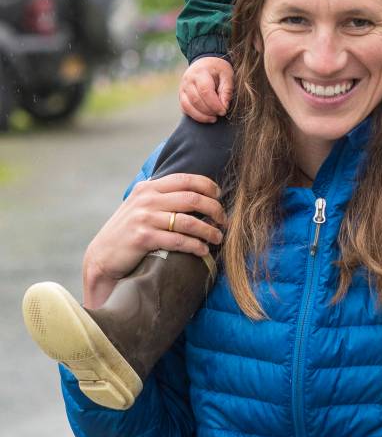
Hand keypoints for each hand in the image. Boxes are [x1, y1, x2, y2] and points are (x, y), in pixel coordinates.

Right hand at [82, 174, 225, 306]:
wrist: (102, 257)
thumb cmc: (127, 233)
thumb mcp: (140, 206)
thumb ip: (161, 197)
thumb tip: (195, 194)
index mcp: (148, 188)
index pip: (186, 179)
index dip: (208, 187)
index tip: (219, 197)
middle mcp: (147, 199)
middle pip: (193, 199)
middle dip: (214, 209)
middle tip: (224, 221)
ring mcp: (144, 218)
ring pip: (189, 221)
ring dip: (209, 230)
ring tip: (218, 238)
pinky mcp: (144, 238)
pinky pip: (178, 240)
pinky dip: (195, 246)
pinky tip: (203, 251)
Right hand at [179, 56, 233, 121]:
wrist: (205, 63)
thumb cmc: (218, 69)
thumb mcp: (227, 75)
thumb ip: (227, 90)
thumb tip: (224, 106)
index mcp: (200, 72)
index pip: (205, 91)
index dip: (214, 104)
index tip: (224, 111)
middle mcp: (188, 80)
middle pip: (196, 100)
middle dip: (209, 111)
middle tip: (220, 114)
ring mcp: (182, 88)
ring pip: (188, 106)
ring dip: (201, 116)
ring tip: (213, 119)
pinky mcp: (181, 96)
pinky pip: (184, 109)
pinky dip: (194, 116)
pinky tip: (205, 117)